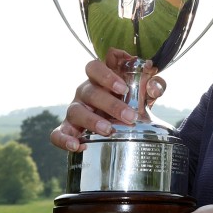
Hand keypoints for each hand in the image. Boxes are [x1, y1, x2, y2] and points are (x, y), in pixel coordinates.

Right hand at [50, 49, 166, 151]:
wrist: (119, 124)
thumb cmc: (129, 103)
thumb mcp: (144, 94)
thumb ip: (153, 86)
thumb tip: (155, 86)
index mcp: (101, 79)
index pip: (95, 67)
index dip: (106, 75)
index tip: (123, 87)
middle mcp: (85, 92)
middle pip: (90, 91)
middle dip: (110, 104)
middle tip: (130, 116)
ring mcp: (75, 110)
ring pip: (76, 111)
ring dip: (92, 120)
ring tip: (109, 130)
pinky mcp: (67, 129)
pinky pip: (58, 133)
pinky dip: (64, 140)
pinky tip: (78, 146)